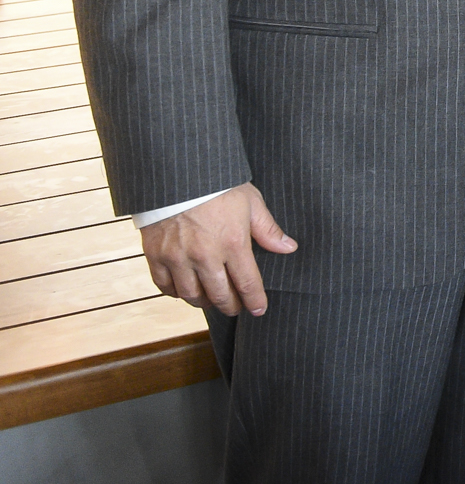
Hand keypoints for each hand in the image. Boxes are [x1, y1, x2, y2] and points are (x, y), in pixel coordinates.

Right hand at [141, 183, 297, 315]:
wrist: (178, 174)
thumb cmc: (218, 186)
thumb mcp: (251, 202)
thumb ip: (268, 230)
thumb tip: (289, 248)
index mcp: (233, 243)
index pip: (247, 283)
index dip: (255, 300)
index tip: (259, 309)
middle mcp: (205, 255)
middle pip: (219, 295)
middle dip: (231, 306)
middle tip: (235, 307)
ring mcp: (177, 257)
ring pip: (191, 295)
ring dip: (204, 302)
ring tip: (212, 300)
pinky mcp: (155, 255)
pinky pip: (164, 285)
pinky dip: (175, 293)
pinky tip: (185, 290)